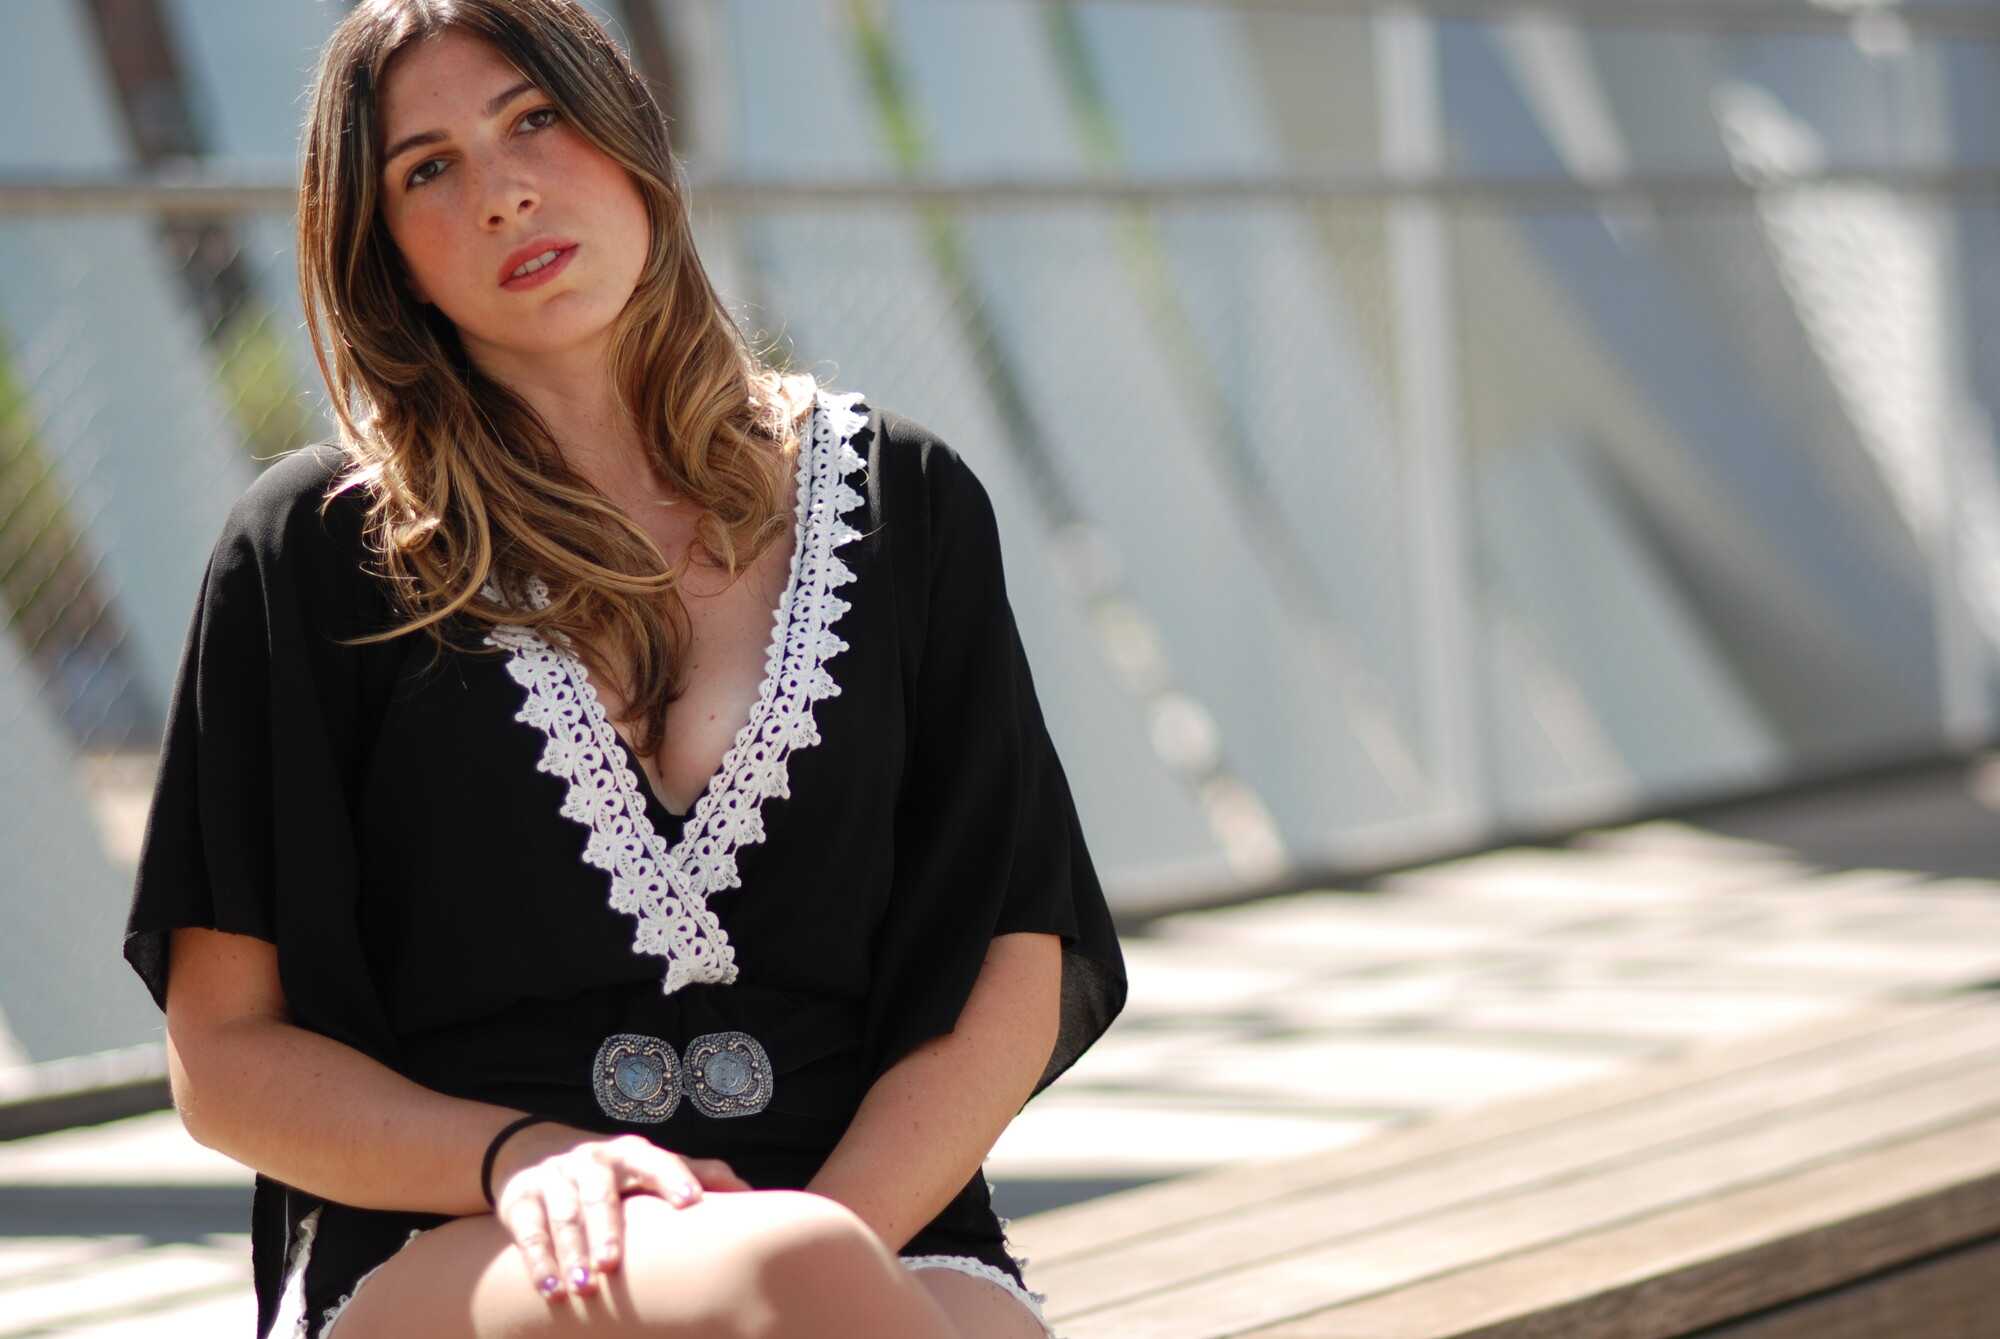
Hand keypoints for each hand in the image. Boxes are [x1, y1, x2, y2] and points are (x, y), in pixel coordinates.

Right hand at [488, 1123, 749, 1299]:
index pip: (653, 1161)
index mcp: (630, 1153)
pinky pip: (526, 1229)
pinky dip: (537, 1259)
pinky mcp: (519, 1198)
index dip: (671, 1177)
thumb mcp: (652, 1169)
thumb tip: (751, 1194)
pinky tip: (550, 1288)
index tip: (689, 1202)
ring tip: (582, 1287)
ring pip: (561, 1214)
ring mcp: (553, 1177)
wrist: (540, 1156)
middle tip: (612, 1265)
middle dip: (605, 1228)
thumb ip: (699, 1175)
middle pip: (599, 1192)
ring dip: (569, 1251)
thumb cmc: (616, 1175)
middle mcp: (590, 1161)